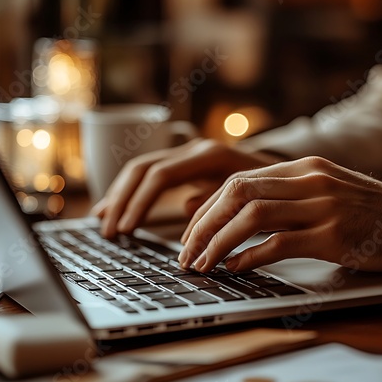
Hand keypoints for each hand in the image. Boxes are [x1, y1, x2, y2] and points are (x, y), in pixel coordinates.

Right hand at [94, 138, 283, 237]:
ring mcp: (184, 154)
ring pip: (139, 169)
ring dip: (119, 196)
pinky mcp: (180, 164)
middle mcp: (191, 149)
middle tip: (109, 231)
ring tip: (102, 221)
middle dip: (122, 200)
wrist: (279, 170)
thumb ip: (218, 201)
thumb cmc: (268, 187)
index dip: (140, 202)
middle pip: (142, 169)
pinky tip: (112, 207)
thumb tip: (185, 208)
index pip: (161, 175)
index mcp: (207, 156)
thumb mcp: (250, 195)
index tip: (127, 229)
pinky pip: (146, 174)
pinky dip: (128, 192)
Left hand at [179, 156, 381, 272]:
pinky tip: (234, 268)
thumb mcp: (321, 190)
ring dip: (218, 242)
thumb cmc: (364, 211)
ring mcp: (321, 206)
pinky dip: (250, 256)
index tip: (190, 231)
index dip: (206, 207)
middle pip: (236, 193)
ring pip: (251, 216)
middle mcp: (307, 180)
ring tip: (201, 263)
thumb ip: (281, 196)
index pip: (237, 181)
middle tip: (185, 251)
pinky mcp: (333, 236)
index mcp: (300, 168)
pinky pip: (279, 243)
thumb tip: (234, 215)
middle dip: (202, 224)